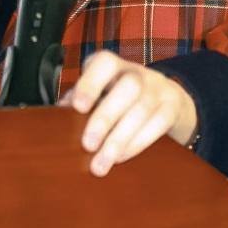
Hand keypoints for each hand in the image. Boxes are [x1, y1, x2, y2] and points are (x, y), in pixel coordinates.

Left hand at [57, 50, 198, 175]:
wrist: (164, 96)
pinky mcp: (171, 108)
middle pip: (129, 86)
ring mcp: (158, 89)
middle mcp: (137, 73)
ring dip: (119, 139)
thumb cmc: (117, 97)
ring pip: (143, 109)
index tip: (77, 107)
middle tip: (88, 145)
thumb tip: (56, 119)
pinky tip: (120, 158)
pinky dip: (137, 144)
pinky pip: (158, 126)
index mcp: (112, 65)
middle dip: (107, 116)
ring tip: (101, 163)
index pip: (104, 63)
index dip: (91, 83)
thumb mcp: (97, 93)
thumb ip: (77, 102)